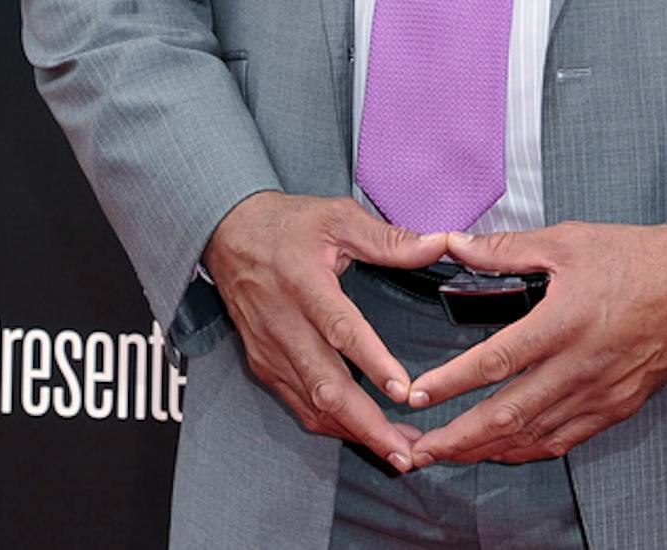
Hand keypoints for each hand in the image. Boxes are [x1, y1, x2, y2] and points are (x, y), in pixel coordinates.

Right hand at [204, 192, 447, 469]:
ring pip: (313, 405)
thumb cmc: (287, 225)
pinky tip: (362, 434)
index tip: (402, 392)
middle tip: (406, 450)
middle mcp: (284, 324)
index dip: (372, 362)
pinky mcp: (264, 365)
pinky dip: (332, 425)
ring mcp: (271, 350)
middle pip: (326, 385)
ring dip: (355, 431)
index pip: (340, 329)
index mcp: (304, 284)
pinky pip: (299, 405)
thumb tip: (439, 245)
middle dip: (368, 423)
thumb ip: (389, 239)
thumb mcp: (338, 216)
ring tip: (397, 450)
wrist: (227, 234)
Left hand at [403, 222, 666, 465]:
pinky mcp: (619, 407)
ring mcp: (602, 393)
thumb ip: (506, 249)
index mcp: (564, 321)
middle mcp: (581, 366)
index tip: (416, 396)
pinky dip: (529, 450)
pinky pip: (566, 440)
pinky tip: (504, 450)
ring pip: (534, 436)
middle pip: (508, 414)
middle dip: (457, 438)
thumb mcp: (567, 240)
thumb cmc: (636, 257)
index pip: (495, 361)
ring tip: (450, 455)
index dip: (450, 384)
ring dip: (487, 450)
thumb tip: (455, 244)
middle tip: (418, 450)